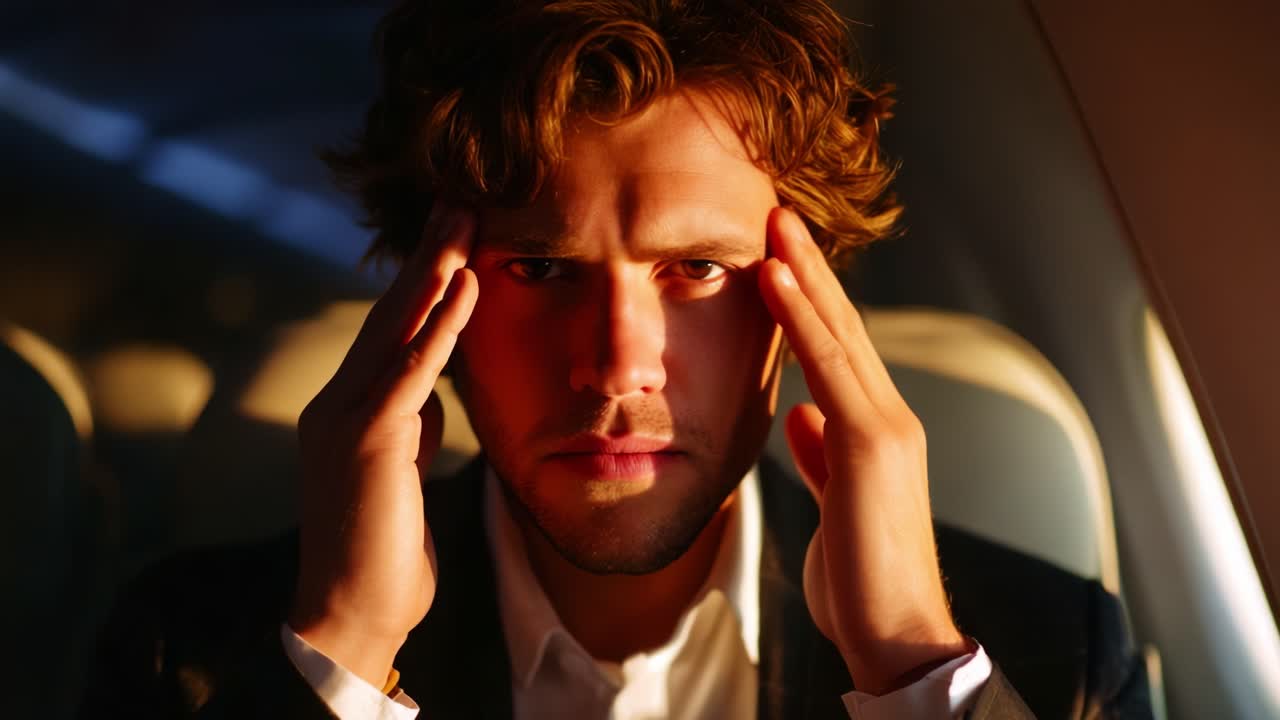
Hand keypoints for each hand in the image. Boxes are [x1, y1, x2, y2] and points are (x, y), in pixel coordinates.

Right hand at [288, 203, 477, 686]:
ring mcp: (345, 417)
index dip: (421, 280)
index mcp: (346, 408)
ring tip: (464, 217)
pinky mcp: (365, 438)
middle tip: (457, 198)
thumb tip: (432, 384)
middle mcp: (337, 402)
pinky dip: (441, 323)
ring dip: (434, 268)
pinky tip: (466, 283)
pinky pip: (412, 368)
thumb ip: (409, 421)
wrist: (352, 613)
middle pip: (388, 312)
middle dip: (426, 254)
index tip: (453, 234)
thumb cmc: (383, 550)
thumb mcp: (400, 471)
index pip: (388, 330)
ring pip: (395, 327)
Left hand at [757, 208, 969, 694]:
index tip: (780, 255)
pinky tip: (775, 279)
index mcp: (875, 433)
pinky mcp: (873, 446)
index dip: (811, 300)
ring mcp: (886, 428)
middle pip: (844, 327)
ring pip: (840, 334)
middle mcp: (888, 419)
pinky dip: (801, 319)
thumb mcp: (834, 506)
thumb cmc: (861, 580)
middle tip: (778, 213)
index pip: (840, 351)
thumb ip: (823, 457)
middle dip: (810, 268)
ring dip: (804, 274)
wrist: (895, 634)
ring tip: (774, 224)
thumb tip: (802, 417)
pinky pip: (830, 367)